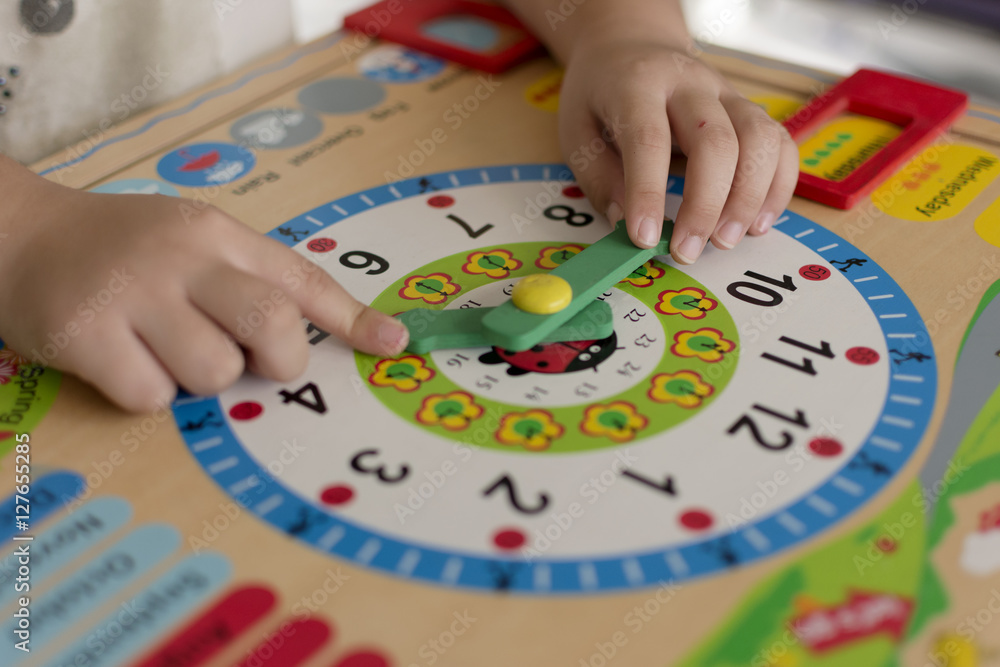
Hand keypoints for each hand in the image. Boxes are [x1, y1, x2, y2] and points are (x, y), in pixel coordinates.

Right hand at [0, 171, 407, 411]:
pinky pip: (152, 396)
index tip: (393, 346)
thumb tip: (318, 333)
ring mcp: (132, 293)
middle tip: (252, 362)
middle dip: (279, 361)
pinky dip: (148, 393)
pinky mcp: (84, 333)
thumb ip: (251, 278)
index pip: (301, 277)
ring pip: (215, 371)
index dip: (353, 317)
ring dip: (201, 379)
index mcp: (217, 234)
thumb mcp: (192, 242)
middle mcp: (182, 257)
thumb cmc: (122, 249)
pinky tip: (124, 362)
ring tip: (166, 351)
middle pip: (272, 323)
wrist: (19, 236)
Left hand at [558, 37, 798, 262]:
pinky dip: (778, 188)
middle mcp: (690, 83)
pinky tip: (756, 223)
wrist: (632, 48)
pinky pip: (781, 145)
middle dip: (706, 204)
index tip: (645, 238)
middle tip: (688, 251)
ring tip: (725, 241)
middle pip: (716, 141)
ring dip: (748, 198)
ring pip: (760, 140)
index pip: (649, 139)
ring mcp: (728, 93)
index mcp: (638, 84)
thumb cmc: (601, 96)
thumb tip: (625, 223)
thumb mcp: (577, 131)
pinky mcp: (750, 109)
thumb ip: (598, 177)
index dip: (649, 193)